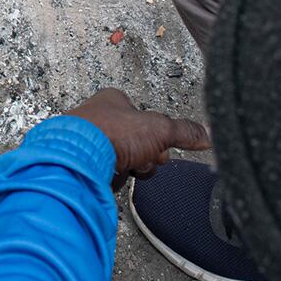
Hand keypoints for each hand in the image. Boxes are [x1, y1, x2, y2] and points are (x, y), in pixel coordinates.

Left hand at [68, 88, 210, 186]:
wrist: (75, 159)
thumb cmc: (107, 134)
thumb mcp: (159, 128)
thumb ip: (184, 132)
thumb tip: (205, 134)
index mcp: (113, 100)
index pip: (145, 119)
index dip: (157, 137)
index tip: (159, 147)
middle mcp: (98, 117)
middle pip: (136, 143)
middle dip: (143, 157)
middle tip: (139, 158)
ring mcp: (87, 141)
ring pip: (122, 160)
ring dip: (128, 169)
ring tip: (121, 168)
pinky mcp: (80, 163)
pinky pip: (105, 174)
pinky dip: (110, 179)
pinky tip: (107, 178)